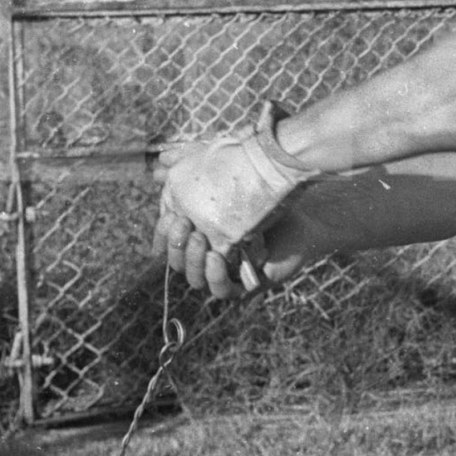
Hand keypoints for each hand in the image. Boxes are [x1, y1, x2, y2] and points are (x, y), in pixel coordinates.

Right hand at [152, 107, 314, 293]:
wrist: (296, 205)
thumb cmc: (260, 192)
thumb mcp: (220, 179)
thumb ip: (191, 170)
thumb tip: (159, 165)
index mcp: (198, 237)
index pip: (169, 242)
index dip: (163, 234)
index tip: (168, 215)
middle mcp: (208, 258)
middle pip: (178, 262)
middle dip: (176, 245)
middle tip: (184, 224)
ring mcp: (227, 273)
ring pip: (195, 279)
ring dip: (193, 260)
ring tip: (201, 238)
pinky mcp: (246, 284)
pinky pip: (222, 290)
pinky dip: (215, 275)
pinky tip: (217, 256)